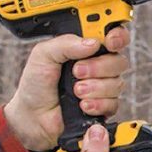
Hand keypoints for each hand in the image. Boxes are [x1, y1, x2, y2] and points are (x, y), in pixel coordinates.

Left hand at [4, 27, 131, 151]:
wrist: (33, 115)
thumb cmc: (36, 83)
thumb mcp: (43, 55)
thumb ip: (65, 43)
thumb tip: (92, 42)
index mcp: (85, 47)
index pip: (112, 35)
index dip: (117, 36)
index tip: (110, 42)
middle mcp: (98, 64)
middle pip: (118, 60)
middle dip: (99, 67)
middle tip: (77, 71)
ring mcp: (102, 86)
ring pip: (117, 83)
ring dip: (95, 88)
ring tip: (75, 91)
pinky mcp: (104, 106)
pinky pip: (113, 103)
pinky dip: (97, 104)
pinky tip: (82, 105)